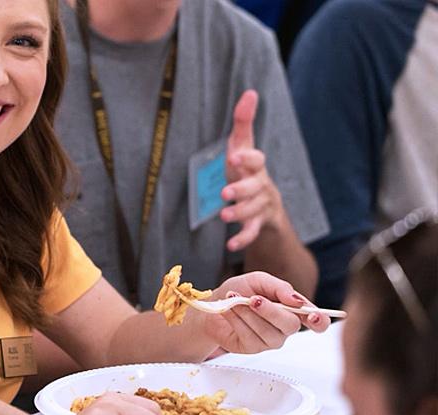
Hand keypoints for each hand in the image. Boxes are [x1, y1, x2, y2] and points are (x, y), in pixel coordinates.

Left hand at [201, 272, 329, 353]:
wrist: (214, 302)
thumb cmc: (240, 290)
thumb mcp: (259, 280)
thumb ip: (279, 287)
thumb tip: (297, 300)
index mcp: (293, 310)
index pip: (317, 321)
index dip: (319, 321)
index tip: (313, 316)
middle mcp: (284, 328)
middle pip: (290, 326)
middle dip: (271, 311)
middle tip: (254, 299)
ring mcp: (269, 340)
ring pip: (268, 332)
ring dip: (248, 313)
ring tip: (234, 299)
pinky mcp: (252, 347)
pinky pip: (249, 336)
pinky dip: (236, 319)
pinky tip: (229, 309)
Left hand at [221, 90, 287, 251]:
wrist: (266, 207)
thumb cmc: (247, 171)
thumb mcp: (242, 148)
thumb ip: (243, 122)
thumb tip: (250, 92)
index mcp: (255, 166)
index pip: (256, 160)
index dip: (247, 158)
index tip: (234, 157)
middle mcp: (261, 185)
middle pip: (255, 187)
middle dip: (241, 190)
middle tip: (225, 194)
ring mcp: (261, 206)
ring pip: (253, 210)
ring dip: (239, 214)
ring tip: (223, 216)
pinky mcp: (258, 224)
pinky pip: (253, 233)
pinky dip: (243, 239)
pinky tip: (230, 246)